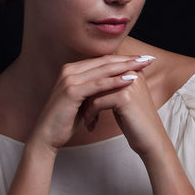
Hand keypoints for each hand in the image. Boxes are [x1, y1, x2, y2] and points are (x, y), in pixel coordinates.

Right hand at [27, 54, 153, 154]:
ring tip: (143, 65)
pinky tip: (130, 80)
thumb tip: (114, 83)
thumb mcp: (83, 100)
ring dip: (125, 67)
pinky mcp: (71, 91)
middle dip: (128, 59)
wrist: (47, 136)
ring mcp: (69, 79)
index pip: (102, 60)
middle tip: (147, 58)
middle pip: (104, 62)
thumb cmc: (66, 120)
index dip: (122, 58)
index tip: (141, 59)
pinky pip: (98, 84)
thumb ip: (94, 89)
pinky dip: (115, 82)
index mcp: (72, 70)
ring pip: (103, 70)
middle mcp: (69, 70)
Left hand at [80, 70, 160, 156]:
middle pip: (96, 77)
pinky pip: (96, 102)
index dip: (89, 84)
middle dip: (85, 94)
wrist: (151, 139)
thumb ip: (111, 82)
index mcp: (131, 68)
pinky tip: (90, 124)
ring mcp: (128, 83)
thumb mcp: (122, 95)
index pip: (101, 68)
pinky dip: (90, 114)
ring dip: (86, 106)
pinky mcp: (124, 97)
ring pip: (94, 89)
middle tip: (77, 107)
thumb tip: (87, 73)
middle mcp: (131, 71)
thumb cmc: (133, 119)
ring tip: (84, 118)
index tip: (81, 98)